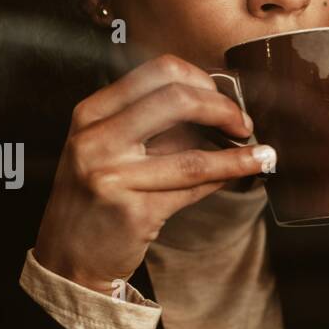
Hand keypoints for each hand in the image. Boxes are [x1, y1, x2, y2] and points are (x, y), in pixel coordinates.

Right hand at [34, 53, 274, 293]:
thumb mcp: (103, 148)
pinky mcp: (134, 211)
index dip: (200, 79)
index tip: (221, 95)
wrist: (66, 256)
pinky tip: (245, 171)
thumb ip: (146, 123)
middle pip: (177, 100)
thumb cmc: (92, 198)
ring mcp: (113, 176)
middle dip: (222, 108)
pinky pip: (193, 188)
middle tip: (242, 124)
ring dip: (237, 152)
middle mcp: (96, 140)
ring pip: (192, 154)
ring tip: (262, 153)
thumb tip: (214, 104)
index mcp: (90, 114)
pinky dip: (226, 177)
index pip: (157, 72)